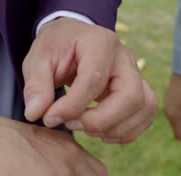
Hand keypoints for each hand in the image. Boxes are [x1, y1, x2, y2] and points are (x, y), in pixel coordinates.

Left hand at [22, 18, 157, 143]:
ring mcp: (135, 73)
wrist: (72, 39)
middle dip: (100, 121)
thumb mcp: (37, 59)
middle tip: (71, 125)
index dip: (72, 106)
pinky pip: (145, 115)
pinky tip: (100, 132)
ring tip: (85, 129)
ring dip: (115, 129)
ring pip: (144, 107)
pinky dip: (125, 131)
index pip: (94, 79)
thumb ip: (36, 85)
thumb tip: (36, 113)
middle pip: (130, 96)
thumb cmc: (56, 48)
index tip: (50, 118)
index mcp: (99, 42)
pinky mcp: (139, 89)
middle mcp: (124, 57)